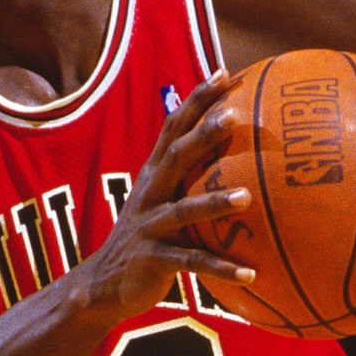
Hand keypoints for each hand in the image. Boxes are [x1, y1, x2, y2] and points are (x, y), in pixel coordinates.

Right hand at [76, 73, 256, 318]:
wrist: (104, 283)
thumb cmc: (148, 238)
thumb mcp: (162, 201)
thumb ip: (191, 179)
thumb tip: (240, 159)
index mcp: (155, 175)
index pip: (175, 127)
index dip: (197, 100)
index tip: (225, 73)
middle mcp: (151, 193)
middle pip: (177, 157)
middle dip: (204, 135)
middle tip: (234, 116)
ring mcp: (150, 226)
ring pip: (184, 211)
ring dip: (215, 204)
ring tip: (247, 198)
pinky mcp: (153, 260)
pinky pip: (192, 263)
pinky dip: (222, 268)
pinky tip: (252, 274)